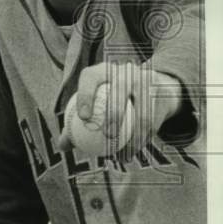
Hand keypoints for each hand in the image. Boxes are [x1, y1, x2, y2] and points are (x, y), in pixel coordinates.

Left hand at [57, 61, 182, 152]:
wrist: (151, 84)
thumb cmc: (109, 97)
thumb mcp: (94, 101)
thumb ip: (77, 121)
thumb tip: (62, 145)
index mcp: (102, 70)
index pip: (91, 77)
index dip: (86, 95)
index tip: (83, 118)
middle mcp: (124, 71)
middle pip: (120, 90)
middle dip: (115, 113)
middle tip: (108, 135)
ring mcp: (145, 82)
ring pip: (142, 110)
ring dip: (133, 136)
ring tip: (121, 152)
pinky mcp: (160, 96)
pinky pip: (152, 121)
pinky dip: (141, 140)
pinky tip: (131, 153)